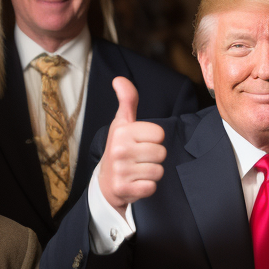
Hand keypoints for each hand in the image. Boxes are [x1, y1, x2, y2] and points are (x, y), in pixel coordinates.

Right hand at [98, 76, 166, 213]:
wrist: (106, 183)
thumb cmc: (120, 149)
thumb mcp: (122, 123)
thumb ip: (127, 101)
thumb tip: (120, 79)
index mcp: (122, 131)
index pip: (159, 134)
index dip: (154, 139)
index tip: (141, 143)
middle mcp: (120, 149)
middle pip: (161, 153)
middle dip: (154, 158)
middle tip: (140, 159)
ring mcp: (121, 170)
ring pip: (158, 171)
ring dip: (152, 173)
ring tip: (138, 170)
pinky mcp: (124, 189)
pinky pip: (152, 187)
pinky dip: (147, 187)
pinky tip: (136, 183)